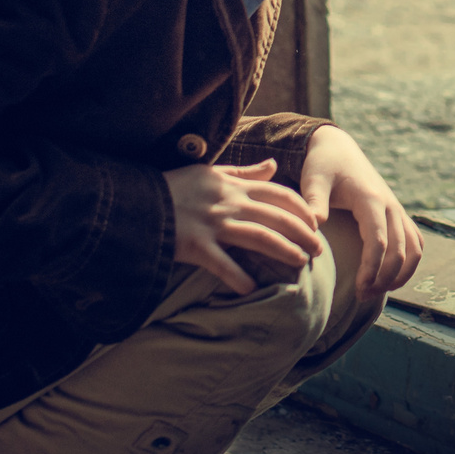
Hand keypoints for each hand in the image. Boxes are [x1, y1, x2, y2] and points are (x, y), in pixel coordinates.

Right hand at [165, 158, 320, 294]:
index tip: (316, 224)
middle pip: (276, 217)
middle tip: (319, 249)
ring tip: (300, 263)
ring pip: (259, 237)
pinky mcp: (194, 245)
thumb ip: (244, 171)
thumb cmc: (174, 188)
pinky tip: (252, 289)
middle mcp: (228, 203)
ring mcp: (212, 224)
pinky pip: (222, 264)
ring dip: (283, 251)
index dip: (302, 209)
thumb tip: (273, 164)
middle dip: (302, 233)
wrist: (135, 202)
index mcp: (232, 185)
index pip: (278, 194)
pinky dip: (238, 277)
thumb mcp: (210, 172)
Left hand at [300, 126, 423, 301]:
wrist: (338, 149)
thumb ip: (313, 201)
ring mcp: (397, 209)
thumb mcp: (313, 179)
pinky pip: (415, 242)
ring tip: (376, 291)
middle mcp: (390, 205)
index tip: (358, 289)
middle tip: (361, 296)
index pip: (379, 241)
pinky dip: (409, 264)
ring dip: (400, 274)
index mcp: (370, 199)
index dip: (372, 269)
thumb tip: (315, 226)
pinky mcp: (398, 214)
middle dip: (384, 278)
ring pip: (414, 249)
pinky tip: (390, 279)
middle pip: (399, 250)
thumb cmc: (323, 166)